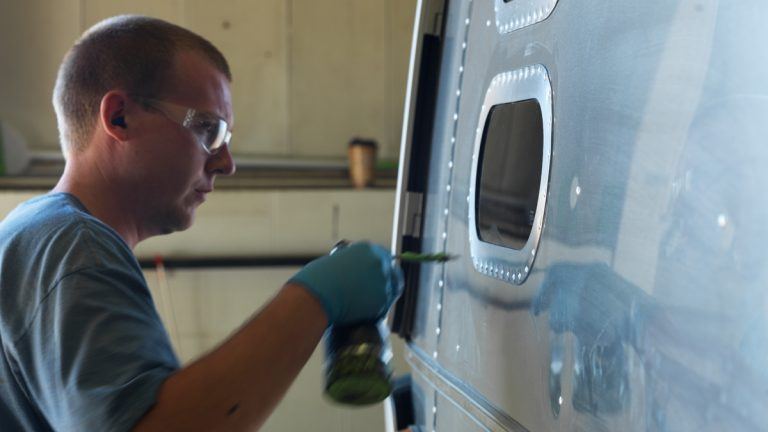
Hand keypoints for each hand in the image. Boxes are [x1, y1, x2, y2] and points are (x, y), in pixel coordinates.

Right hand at [288, 242, 403, 325]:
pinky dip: (373, 311)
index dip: (382, 269)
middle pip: (393, 274)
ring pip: (390, 293)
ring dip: (379, 298)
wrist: (316, 296)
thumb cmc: (318, 279)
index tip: (378, 277)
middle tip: (374, 293)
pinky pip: (382, 308)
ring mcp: (383, 282)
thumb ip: (355, 264)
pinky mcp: (382, 302)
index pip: (385, 258)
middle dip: (386, 283)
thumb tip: (360, 273)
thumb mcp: (338, 261)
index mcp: (368, 249)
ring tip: (360, 304)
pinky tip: (359, 311)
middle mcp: (380, 262)